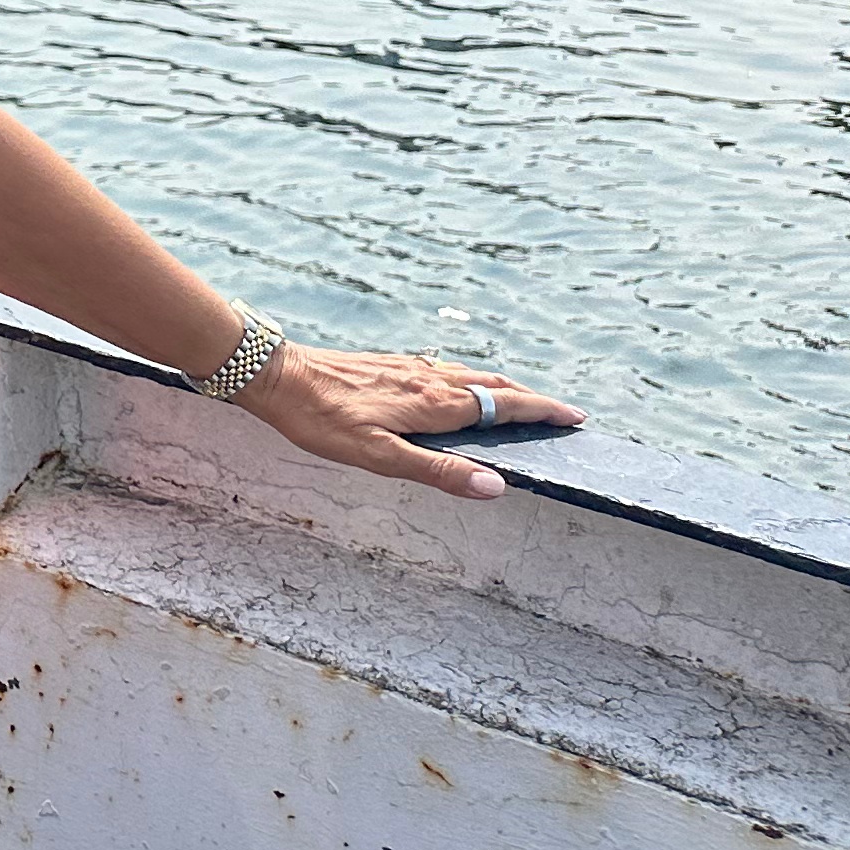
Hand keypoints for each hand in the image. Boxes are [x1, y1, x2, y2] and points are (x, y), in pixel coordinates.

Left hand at [237, 341, 582, 501]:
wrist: (275, 375)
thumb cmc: (321, 419)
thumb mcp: (379, 457)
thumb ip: (438, 471)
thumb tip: (495, 486)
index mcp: (434, 403)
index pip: (504, 406)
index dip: (541, 411)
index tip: (575, 417)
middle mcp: (427, 379)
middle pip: (493, 386)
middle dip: (531, 399)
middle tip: (561, 412)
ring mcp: (406, 367)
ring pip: (468, 375)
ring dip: (501, 387)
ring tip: (521, 399)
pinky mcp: (386, 363)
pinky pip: (442, 369)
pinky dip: (468, 379)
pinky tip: (457, 385)